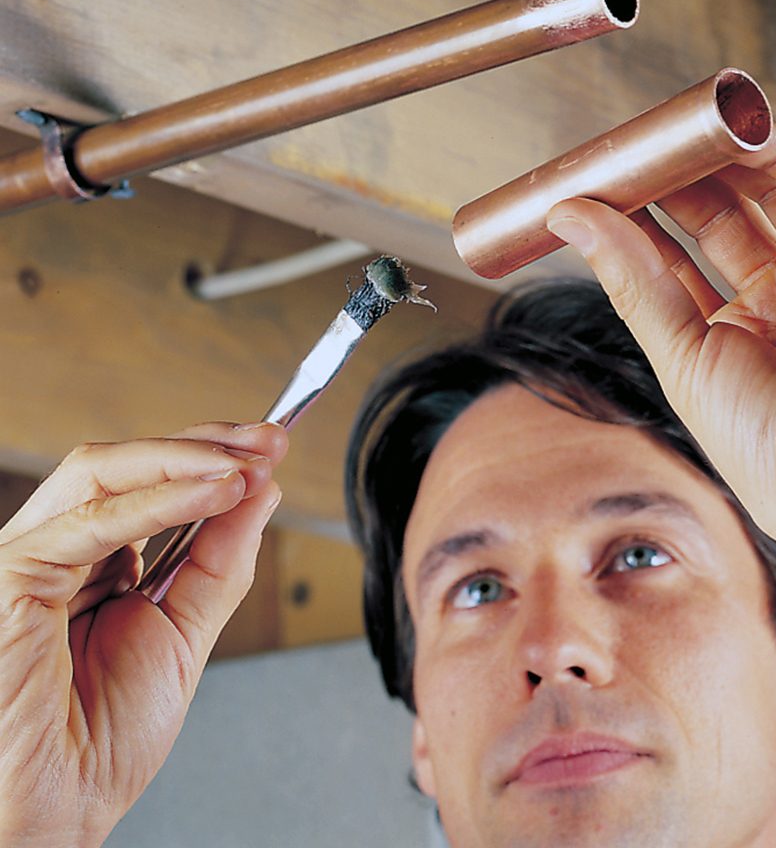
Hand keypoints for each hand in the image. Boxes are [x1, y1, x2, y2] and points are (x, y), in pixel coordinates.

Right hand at [0, 423, 285, 847]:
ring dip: (186, 460)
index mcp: (92, 561)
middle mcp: (56, 551)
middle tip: (269, 441)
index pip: (149, 479)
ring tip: (246, 465)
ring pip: (101, 474)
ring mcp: (27, 561)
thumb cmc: (102, 741)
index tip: (272, 447)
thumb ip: (219, 560)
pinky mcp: (11, 580)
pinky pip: (89, 523)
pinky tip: (213, 494)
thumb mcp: (185, 633)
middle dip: (205, 443)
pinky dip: (158, 501)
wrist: (61, 811)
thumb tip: (260, 490)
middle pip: (124, 463)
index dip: (211, 454)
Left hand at [547, 128, 775, 588]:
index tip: (599, 183)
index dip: (643, 216)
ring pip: (775, 189)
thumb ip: (635, 280)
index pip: (684, 256)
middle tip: (636, 145)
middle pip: (727, 214)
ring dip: (727, 154)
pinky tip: (740, 131)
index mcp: (742, 335)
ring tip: (677, 127)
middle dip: (680, 177)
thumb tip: (573, 218)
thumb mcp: (685, 359)